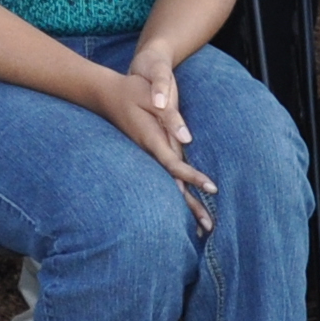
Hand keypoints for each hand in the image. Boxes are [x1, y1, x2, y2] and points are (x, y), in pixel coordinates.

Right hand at [92, 59, 214, 230]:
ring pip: (169, 185)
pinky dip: (176, 193)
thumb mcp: (151, 97)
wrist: (107, 94)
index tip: (212, 188)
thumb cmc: (132, 92)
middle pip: (173, 185)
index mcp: (152, 140)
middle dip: (192, 206)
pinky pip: (165, 177)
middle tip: (210, 227)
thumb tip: (187, 138)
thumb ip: (170, 117)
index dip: (193, 177)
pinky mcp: (148, 153)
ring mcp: (148, 155)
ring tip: (201, 229)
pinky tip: (184, 205)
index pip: (176, 164)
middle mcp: (150, 152)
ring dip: (185, 206)